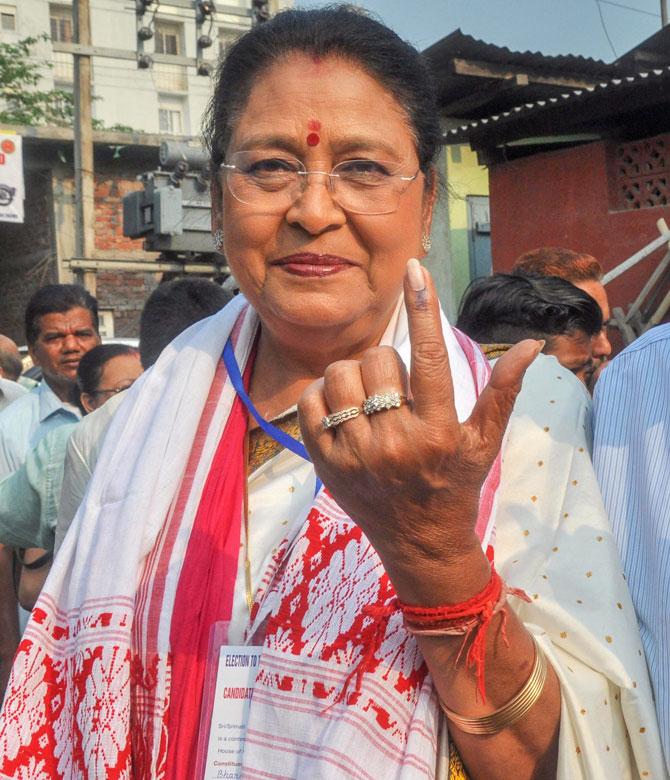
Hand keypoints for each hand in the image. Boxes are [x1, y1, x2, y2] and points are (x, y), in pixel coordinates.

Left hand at [298, 260, 540, 602]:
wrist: (418, 542)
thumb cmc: (455, 486)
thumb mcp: (484, 442)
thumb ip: (502, 392)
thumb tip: (531, 345)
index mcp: (437, 432)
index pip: (430, 359)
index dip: (423, 309)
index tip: (416, 270)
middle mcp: (393, 442)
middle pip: (377, 361)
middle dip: (386, 362)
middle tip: (395, 386)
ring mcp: (354, 454)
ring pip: (339, 376)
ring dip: (353, 375)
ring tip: (368, 396)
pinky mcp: (325, 463)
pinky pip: (309, 403)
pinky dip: (322, 394)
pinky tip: (341, 407)